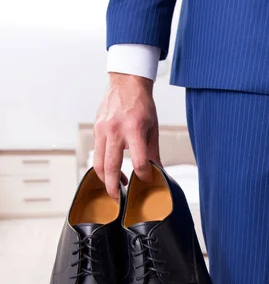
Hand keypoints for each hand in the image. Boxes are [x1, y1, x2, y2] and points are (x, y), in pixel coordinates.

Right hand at [94, 73, 160, 199]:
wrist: (126, 83)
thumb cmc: (141, 105)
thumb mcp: (152, 128)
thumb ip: (153, 152)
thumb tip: (158, 172)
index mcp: (133, 129)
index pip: (138, 161)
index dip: (143, 175)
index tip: (146, 180)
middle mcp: (115, 130)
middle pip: (110, 166)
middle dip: (113, 187)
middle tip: (118, 199)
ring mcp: (102, 130)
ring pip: (98, 163)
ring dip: (105, 179)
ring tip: (115, 187)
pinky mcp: (96, 130)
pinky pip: (96, 153)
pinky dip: (102, 165)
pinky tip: (111, 170)